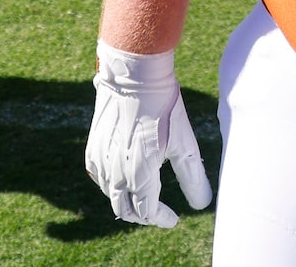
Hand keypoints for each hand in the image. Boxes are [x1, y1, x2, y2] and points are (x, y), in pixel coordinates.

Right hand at [87, 44, 212, 226]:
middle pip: (125, 210)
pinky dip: (110, 186)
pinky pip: (98, 177)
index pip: (147, 212)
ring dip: (126, 201)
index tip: (174, 218)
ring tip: (142, 196)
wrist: (134, 76)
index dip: (162, 218)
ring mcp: (100, 161)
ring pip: (110, 195)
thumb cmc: (164, 109)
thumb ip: (193, 177)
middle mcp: (115, 173)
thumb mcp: (185, 144)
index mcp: (139, 175)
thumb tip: (203, 205)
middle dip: (143, 216)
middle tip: (157, 212)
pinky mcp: (92, 147)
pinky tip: (122, 179)